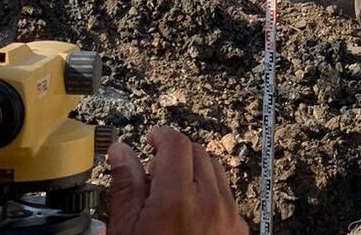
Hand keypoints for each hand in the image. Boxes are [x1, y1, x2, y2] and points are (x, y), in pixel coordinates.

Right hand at [107, 127, 247, 234]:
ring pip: (215, 172)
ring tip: (170, 190)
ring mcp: (229, 217)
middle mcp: (209, 203)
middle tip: (154, 167)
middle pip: (198, 153)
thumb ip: (125, 187)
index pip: (176, 144)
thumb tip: (121, 153)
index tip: (150, 140)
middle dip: (175, 153)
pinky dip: (209, 192)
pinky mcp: (239, 230)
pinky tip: (189, 210)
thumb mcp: (125, 231)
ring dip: (194, 171)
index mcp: (176, 200)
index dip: (161, 136)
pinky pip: (227, 196)